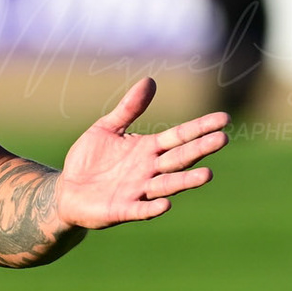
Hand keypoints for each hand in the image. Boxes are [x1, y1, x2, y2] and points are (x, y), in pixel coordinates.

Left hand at [54, 77, 227, 230]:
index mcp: (148, 149)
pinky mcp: (122, 209)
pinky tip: (166, 204)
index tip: (224, 119)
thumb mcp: (107, 127)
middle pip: (179, 158)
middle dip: (200, 149)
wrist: (67, 190)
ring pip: (167, 185)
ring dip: (186, 181)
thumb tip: (150, 80)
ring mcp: (138, 190)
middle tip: (223, 139)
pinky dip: (152, 207)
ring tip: (207, 174)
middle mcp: (149, 170)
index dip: (200, 128)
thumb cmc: (90, 160)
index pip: (180, 136)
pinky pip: (140, 209)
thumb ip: (129, 109)